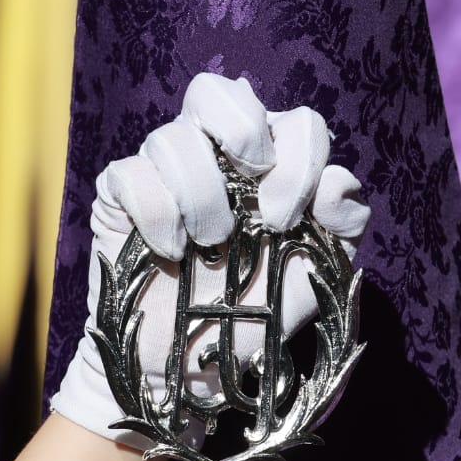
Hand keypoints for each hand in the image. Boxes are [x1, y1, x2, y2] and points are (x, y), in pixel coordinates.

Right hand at [50, 72, 370, 448]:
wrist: (197, 367)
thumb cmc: (259, 315)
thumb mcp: (316, 272)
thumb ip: (340, 222)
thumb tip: (335, 184)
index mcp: (270, 165)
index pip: (294, 122)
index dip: (299, 161)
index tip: (290, 222)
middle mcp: (215, 156)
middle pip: (218, 93)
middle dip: (244, 137)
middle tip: (255, 202)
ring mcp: (162, 171)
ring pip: (172, 138)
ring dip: (202, 199)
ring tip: (210, 249)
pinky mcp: (119, 196)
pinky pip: (130, 175)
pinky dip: (156, 217)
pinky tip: (169, 254)